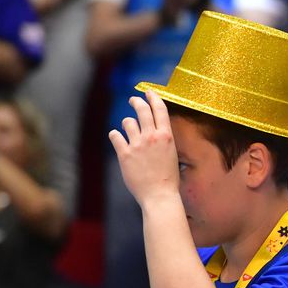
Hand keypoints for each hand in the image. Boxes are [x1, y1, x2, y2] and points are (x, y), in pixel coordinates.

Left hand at [108, 90, 180, 206]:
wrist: (159, 195)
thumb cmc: (168, 178)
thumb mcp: (172, 154)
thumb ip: (163, 140)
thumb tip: (156, 130)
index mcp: (166, 136)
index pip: (160, 109)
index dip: (154, 97)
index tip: (149, 92)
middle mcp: (152, 137)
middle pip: (142, 110)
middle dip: (137, 101)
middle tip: (133, 99)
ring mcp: (137, 145)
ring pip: (127, 122)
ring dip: (127, 123)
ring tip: (128, 128)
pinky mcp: (124, 153)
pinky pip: (115, 136)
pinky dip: (115, 135)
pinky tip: (117, 138)